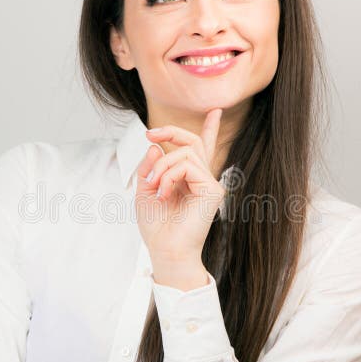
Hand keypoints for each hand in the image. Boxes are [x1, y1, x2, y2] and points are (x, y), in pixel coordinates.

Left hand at [135, 108, 225, 263]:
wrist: (166, 250)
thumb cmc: (157, 226)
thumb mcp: (145, 190)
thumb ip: (151, 167)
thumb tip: (157, 147)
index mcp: (189, 179)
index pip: (202, 149)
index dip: (210, 129)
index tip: (215, 111)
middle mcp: (202, 179)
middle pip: (193, 141)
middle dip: (171, 132)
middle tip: (150, 135)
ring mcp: (209, 183)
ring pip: (185, 153)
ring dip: (162, 166)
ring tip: (153, 186)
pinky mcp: (212, 189)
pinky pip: (187, 165)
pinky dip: (169, 176)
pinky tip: (164, 193)